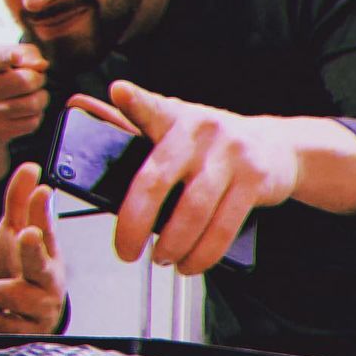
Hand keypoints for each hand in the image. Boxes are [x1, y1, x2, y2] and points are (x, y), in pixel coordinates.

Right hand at [0, 44, 48, 183]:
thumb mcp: (5, 61)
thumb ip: (26, 53)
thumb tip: (41, 65)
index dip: (9, 57)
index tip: (17, 57)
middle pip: (26, 81)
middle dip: (40, 79)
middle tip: (37, 80)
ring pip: (33, 104)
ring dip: (42, 98)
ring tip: (35, 96)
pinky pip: (31, 123)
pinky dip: (36, 116)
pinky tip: (27, 112)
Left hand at [0, 162, 65, 332]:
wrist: (23, 314)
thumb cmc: (23, 270)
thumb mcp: (18, 235)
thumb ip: (21, 201)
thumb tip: (29, 168)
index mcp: (49, 253)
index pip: (47, 228)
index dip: (43, 212)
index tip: (42, 192)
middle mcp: (49, 280)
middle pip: (42, 264)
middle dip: (33, 249)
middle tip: (26, 234)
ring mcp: (41, 308)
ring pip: (13, 297)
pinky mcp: (28, 332)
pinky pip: (1, 323)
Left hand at [69, 81, 355, 274]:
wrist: (277, 147)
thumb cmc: (212, 146)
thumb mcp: (176, 129)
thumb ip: (133, 125)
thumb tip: (78, 105)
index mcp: (175, 118)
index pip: (151, 109)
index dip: (135, 102)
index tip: (119, 92)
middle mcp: (203, 131)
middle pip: (159, 181)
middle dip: (135, 222)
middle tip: (125, 251)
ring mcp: (231, 155)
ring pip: (193, 212)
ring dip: (173, 245)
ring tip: (161, 259)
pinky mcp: (255, 180)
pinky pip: (223, 227)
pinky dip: (203, 254)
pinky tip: (190, 263)